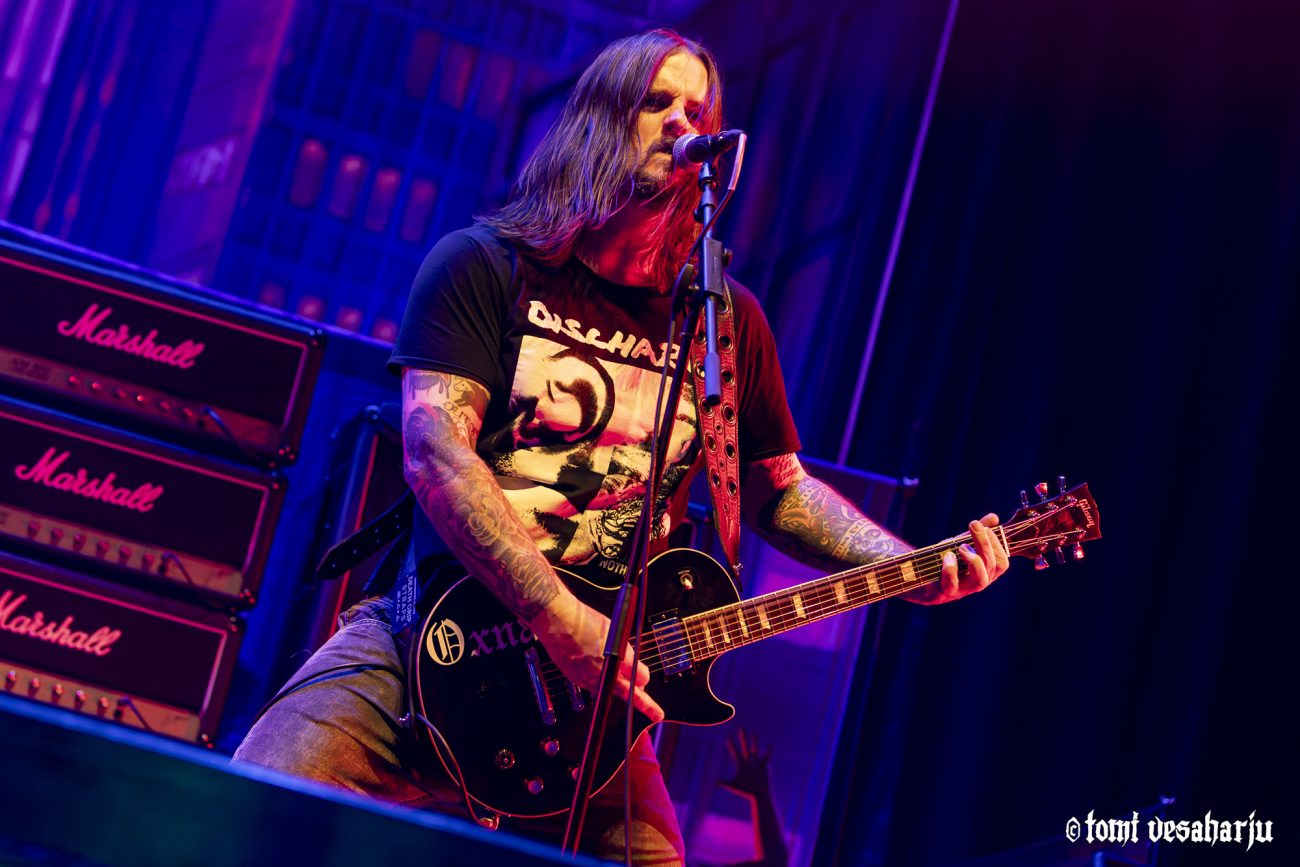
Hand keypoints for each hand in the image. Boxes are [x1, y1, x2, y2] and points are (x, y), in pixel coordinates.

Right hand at [527, 592, 664, 722]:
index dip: (645, 678)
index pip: (641, 679)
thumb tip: (634, 663)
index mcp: (618, 659)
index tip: (650, 689)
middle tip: (646, 696)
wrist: (559, 622)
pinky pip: (596, 687)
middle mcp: (605, 673)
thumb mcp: (615, 632)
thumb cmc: (584, 622)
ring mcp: (591, 679)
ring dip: (618, 686)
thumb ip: (626, 651)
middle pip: (632, 693)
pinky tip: (599, 670)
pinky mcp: (579, 680)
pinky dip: (601, 681)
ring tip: (621, 679)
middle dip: (639, 692)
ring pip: (613, 691)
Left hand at [719, 728, 772, 798]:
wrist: (758, 795)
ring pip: (755, 749)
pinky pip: (766, 757)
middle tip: (741, 728)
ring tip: (754, 732)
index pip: (735, 753)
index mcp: (740, 765)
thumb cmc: (746, 792)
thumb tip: (715, 783)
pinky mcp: (763, 766)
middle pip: (744, 747)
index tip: (728, 738)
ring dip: (754, 741)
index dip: (731, 745)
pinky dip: (768, 751)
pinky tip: (771, 745)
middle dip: (742, 738)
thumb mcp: (735, 786)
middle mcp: (747, 762)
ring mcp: (755, 763)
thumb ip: (725, 783)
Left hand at [907, 513, 1008, 604]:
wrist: (919, 577)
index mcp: (985, 573)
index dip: (996, 544)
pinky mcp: (943, 592)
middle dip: (984, 543)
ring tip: (962, 546)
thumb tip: (994, 517)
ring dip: (974, 560)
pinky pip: (951, 584)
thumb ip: (978, 533)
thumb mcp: (961, 544)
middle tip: (974, 525)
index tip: (985, 527)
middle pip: (991, 567)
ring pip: (980, 580)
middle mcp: (977, 583)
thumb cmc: (946, 560)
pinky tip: (947, 555)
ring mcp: (961, 590)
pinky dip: (950, 568)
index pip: (1002, 563)